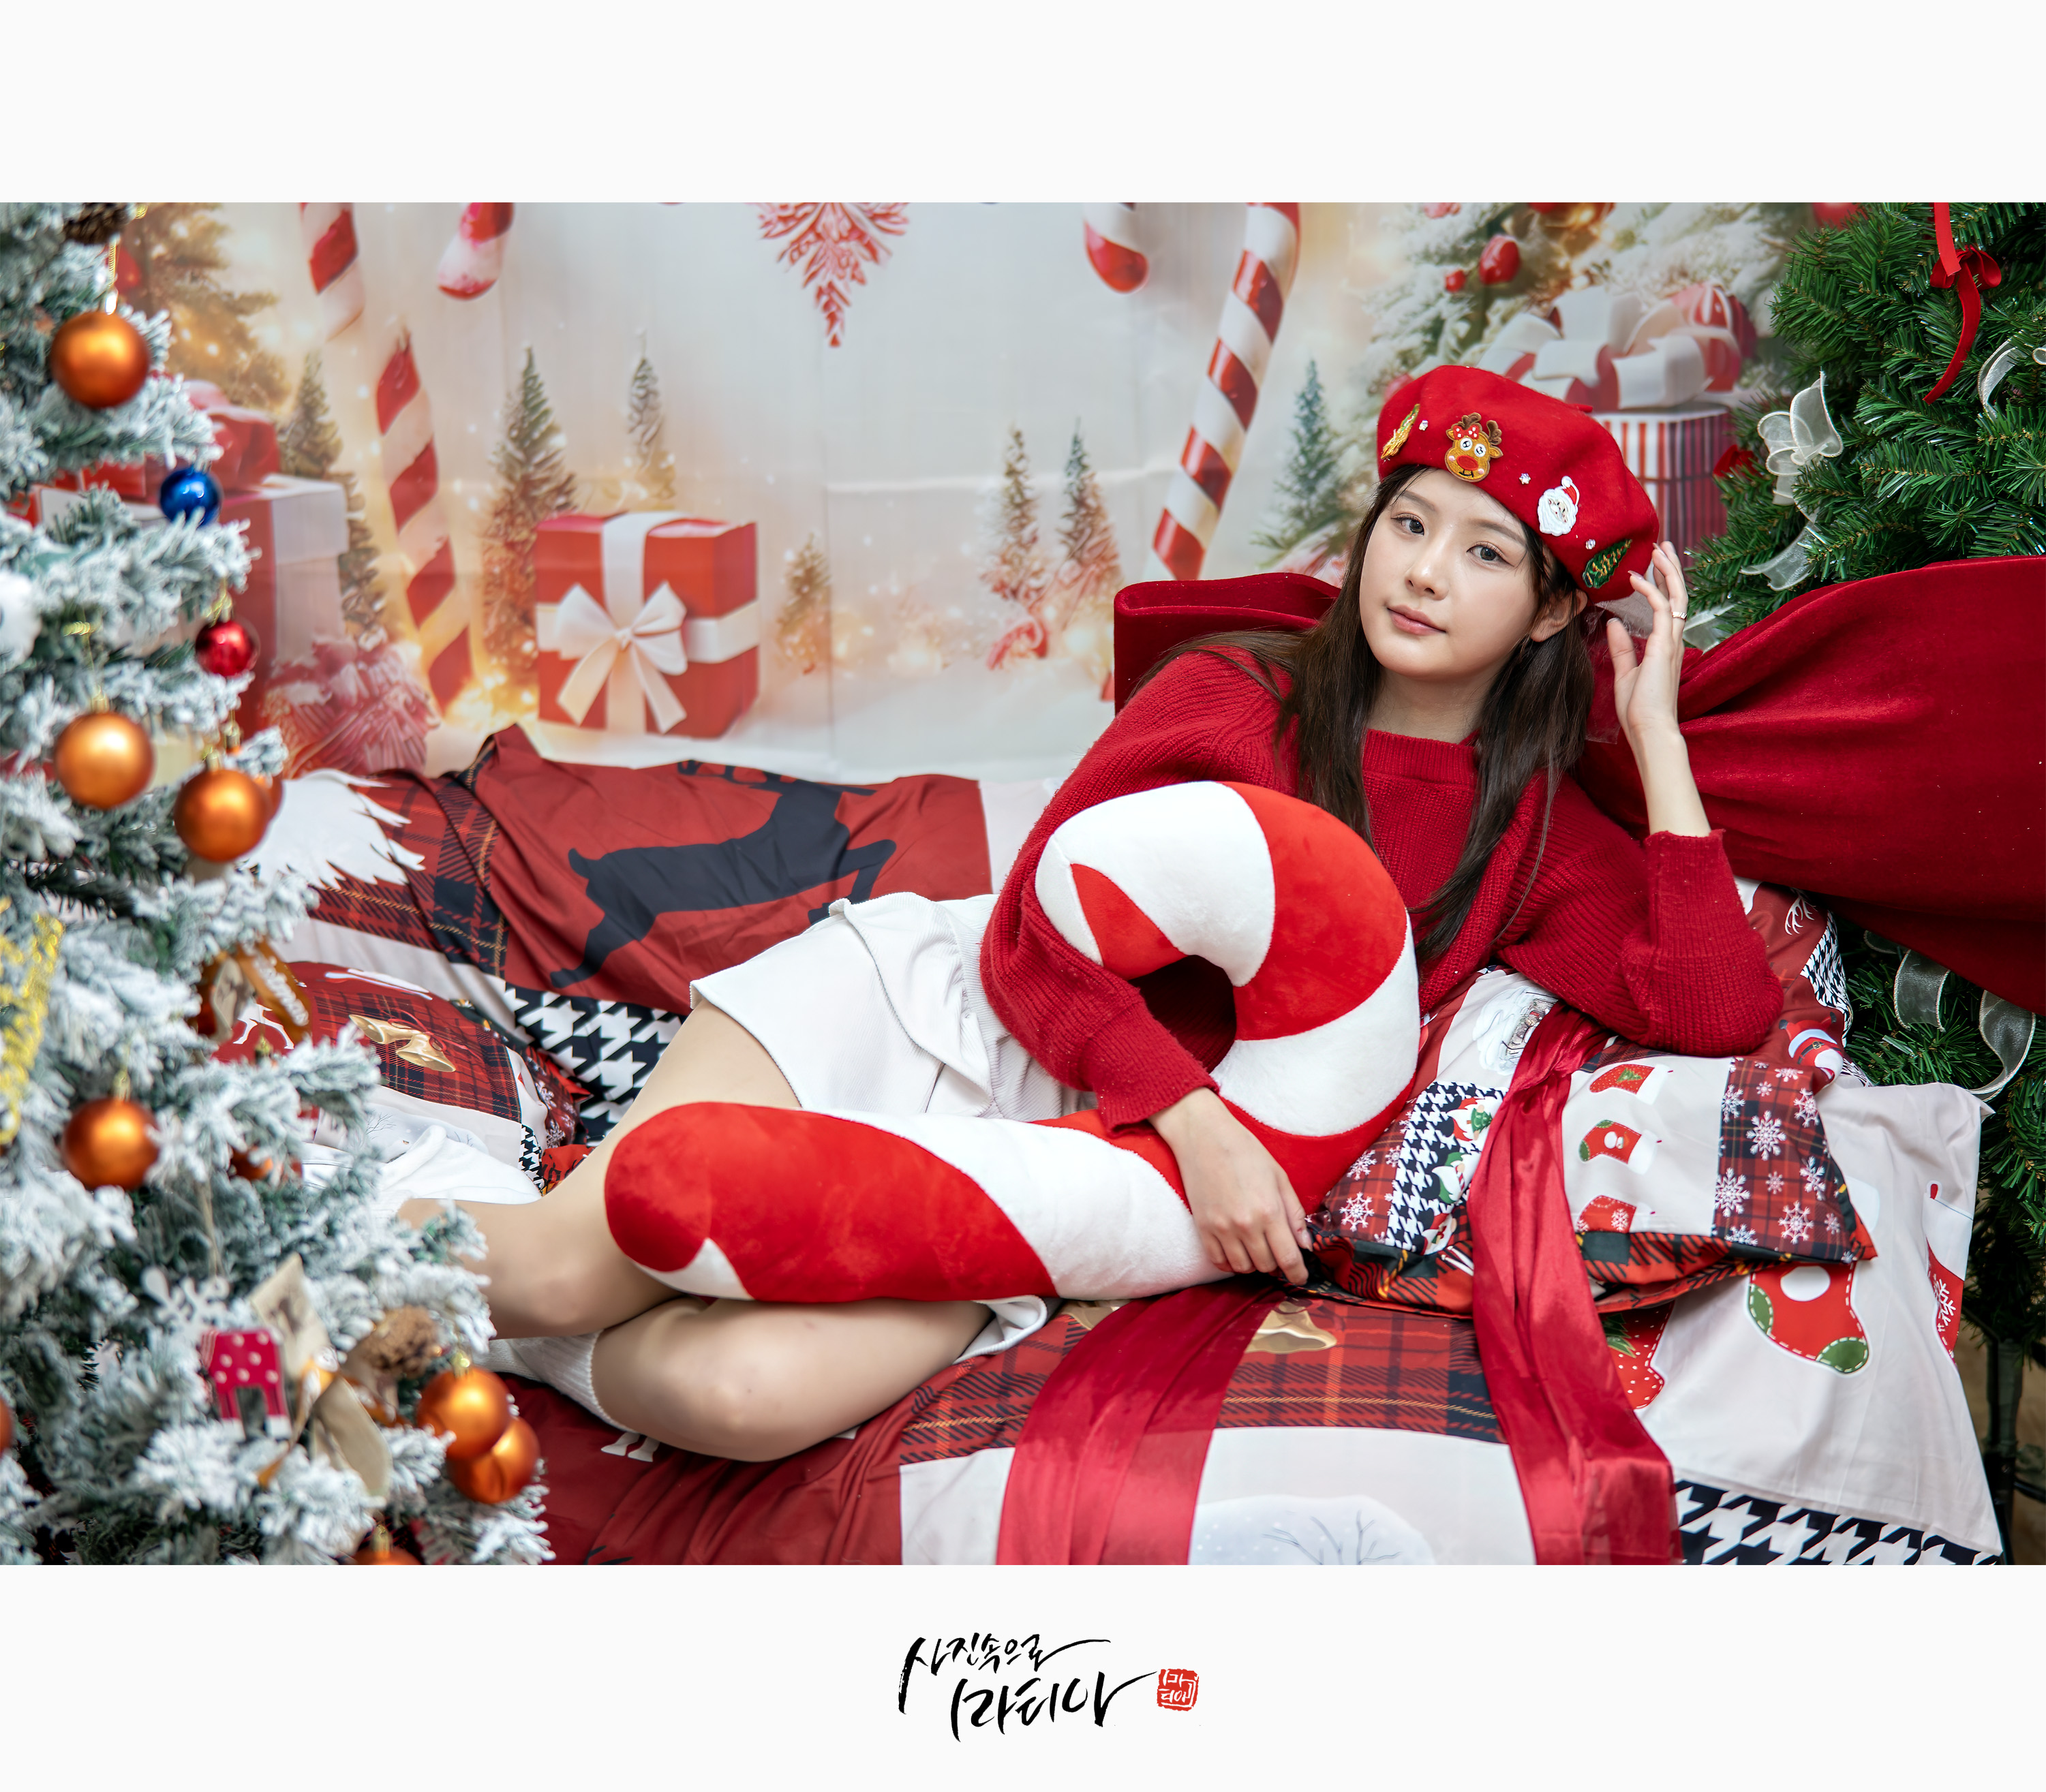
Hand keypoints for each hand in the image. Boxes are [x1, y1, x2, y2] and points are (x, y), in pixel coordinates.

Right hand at [1151, 1087, 1309, 1282]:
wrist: (1204, 1137)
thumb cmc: (1246, 1152)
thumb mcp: (1279, 1177)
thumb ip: (1294, 1213)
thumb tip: (1305, 1244)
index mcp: (1269, 1211)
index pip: (1288, 1258)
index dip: (1298, 1274)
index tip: (1301, 1277)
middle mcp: (1246, 1225)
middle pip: (1266, 1266)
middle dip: (1276, 1263)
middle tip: (1277, 1249)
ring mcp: (1221, 1229)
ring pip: (1243, 1267)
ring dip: (1254, 1263)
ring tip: (1257, 1247)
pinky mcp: (1203, 1228)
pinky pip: (1219, 1261)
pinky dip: (1231, 1262)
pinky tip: (1237, 1249)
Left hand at [1606, 539, 1688, 753]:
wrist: (1648, 729)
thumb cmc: (1639, 709)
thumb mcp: (1625, 673)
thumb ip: (1622, 647)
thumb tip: (1614, 622)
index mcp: (1665, 646)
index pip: (1668, 606)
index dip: (1663, 584)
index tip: (1653, 565)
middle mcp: (1673, 640)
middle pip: (1678, 595)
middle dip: (1671, 569)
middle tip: (1664, 545)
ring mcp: (1671, 642)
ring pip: (1676, 596)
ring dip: (1667, 571)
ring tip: (1658, 549)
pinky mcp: (1664, 646)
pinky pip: (1661, 609)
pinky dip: (1650, 590)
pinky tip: (1636, 578)